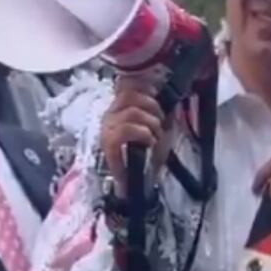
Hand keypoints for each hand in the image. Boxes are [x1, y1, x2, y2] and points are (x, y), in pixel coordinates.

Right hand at [99, 73, 172, 197]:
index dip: (143, 87)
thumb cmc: (145, 155)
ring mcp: (107, 129)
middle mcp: (109, 115)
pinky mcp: (108, 143)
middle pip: (130, 95)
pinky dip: (142, 133)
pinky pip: (126, 130)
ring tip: (155, 136)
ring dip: (150, 123)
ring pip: (132, 112)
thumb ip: (153, 111)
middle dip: (152, 107)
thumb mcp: (152, 128)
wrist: (135, 184)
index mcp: (117, 109)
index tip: (157, 93)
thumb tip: (163, 95)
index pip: (126, 87)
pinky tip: (149, 141)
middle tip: (161, 123)